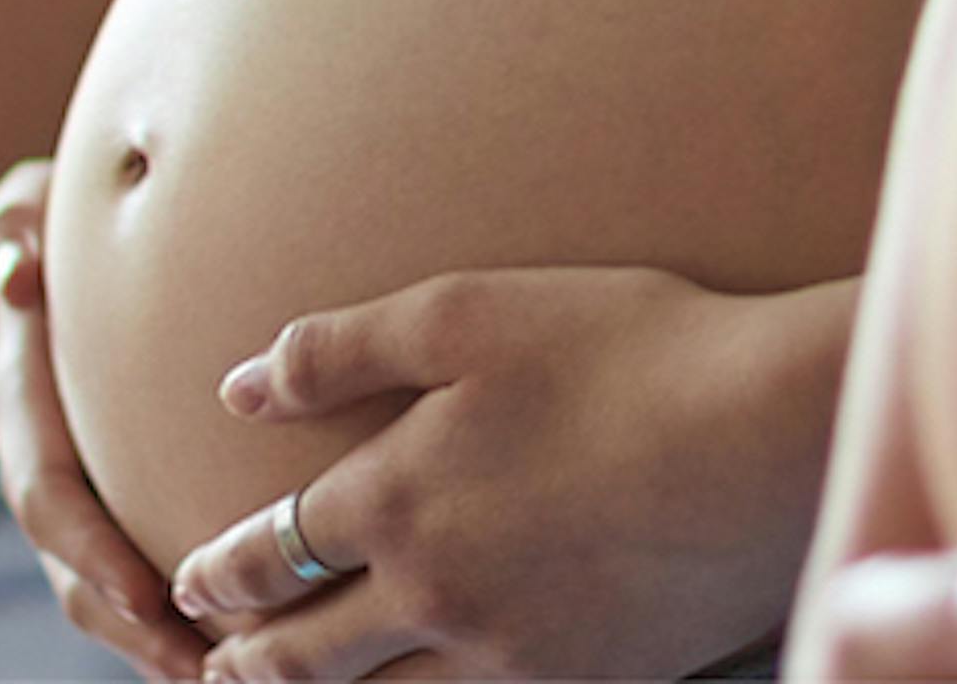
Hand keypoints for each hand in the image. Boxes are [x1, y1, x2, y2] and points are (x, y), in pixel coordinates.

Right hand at [0, 160, 213, 682]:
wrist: (80, 234)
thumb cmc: (62, 212)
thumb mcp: (27, 204)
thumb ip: (7, 227)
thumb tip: (12, 272)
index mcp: (21, 403)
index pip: (45, 497)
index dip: (90, 553)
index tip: (146, 598)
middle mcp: (43, 457)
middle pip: (75, 572)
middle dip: (133, 629)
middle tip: (200, 671)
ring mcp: (81, 485)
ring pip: (106, 592)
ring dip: (160, 645)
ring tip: (228, 681)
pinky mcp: (121, 494)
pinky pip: (141, 571)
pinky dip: (183, 619)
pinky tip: (244, 649)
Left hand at [168, 268, 849, 682]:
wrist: (768, 436)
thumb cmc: (628, 348)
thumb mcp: (470, 309)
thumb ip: (340, 347)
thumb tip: (238, 386)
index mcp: (395, 497)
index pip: (269, 554)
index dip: (217, 575)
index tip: (189, 584)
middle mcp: (433, 593)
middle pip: (304, 656)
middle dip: (245, 661)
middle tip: (212, 665)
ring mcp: (507, 653)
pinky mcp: (580, 682)